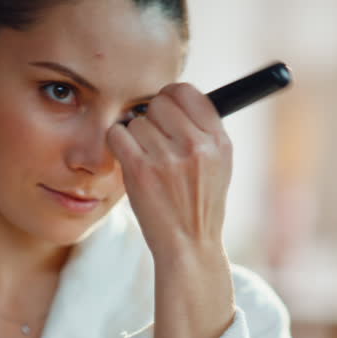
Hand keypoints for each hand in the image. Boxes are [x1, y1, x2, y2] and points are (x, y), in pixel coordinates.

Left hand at [106, 82, 232, 260]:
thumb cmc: (199, 204)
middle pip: (160, 102)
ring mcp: (168, 158)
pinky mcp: (141, 169)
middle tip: (154, 141)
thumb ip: (203, 130)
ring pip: (137, 121)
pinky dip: (117, 143)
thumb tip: (174, 96)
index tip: (166, 110)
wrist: (190, 245)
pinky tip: (128, 159)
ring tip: (147, 160)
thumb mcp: (219, 164)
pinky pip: (117, 133)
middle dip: (152, 118)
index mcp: (218, 141)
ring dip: (136, 137)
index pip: (188, 92)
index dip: (171, 97)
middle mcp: (196, 146)